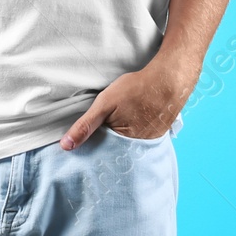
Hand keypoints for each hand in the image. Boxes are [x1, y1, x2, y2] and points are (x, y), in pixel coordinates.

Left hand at [60, 58, 193, 149]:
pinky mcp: (156, 136)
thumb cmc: (137, 89)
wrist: (169, 80)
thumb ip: (85, 125)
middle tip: (100, 135)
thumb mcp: (105, 103)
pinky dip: (133, 136)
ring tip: (116, 128)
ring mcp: (148, 143)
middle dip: (105, 148)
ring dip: (120, 142)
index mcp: (121, 144)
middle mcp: (135, 150)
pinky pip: (139, 142)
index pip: (100, 155)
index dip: (91, 150)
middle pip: (114, 153)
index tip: (81, 148)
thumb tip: (65, 146)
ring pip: (127, 148)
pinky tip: (131, 123)